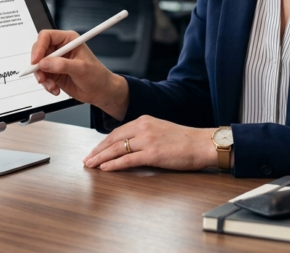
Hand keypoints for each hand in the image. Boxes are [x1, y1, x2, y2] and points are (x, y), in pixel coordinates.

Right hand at [31, 30, 128, 118]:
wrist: (101, 92)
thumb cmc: (97, 76)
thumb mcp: (81, 69)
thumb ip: (62, 65)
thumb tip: (44, 63)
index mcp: (68, 40)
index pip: (47, 36)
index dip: (39, 47)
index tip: (36, 60)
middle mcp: (60, 49)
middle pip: (39, 51)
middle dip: (38, 65)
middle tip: (42, 76)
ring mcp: (56, 62)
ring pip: (38, 66)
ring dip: (42, 78)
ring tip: (52, 86)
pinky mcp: (54, 73)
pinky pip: (42, 77)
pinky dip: (46, 85)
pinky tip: (55, 89)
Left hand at [83, 115, 216, 171]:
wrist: (203, 144)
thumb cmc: (185, 141)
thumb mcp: (161, 130)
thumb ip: (144, 135)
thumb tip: (130, 146)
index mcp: (144, 120)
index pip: (117, 131)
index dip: (103, 143)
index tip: (95, 150)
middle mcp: (143, 127)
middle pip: (113, 139)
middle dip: (97, 150)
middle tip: (87, 159)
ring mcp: (148, 140)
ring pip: (117, 149)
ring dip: (101, 158)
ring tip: (91, 165)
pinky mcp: (153, 153)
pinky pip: (128, 159)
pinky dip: (114, 164)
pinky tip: (105, 168)